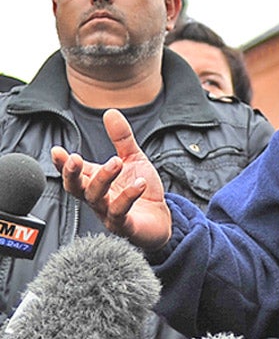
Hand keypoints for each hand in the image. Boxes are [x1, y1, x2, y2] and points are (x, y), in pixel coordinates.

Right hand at [51, 108, 171, 250]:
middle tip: (75, 158)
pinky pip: (120, 213)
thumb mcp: (134, 159)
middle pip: (76, 188)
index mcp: (96, 182)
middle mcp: (98, 198)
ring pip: (96, 198)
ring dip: (104, 179)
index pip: (74, 172)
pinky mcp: (124, 226)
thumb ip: (121, 138)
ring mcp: (108, 214)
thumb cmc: (143, 191)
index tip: (57, 151)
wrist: (161, 220)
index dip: (62, 163)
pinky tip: (140, 184)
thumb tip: (110, 112)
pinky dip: (128, 197)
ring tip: (117, 162)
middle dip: (72, 173)